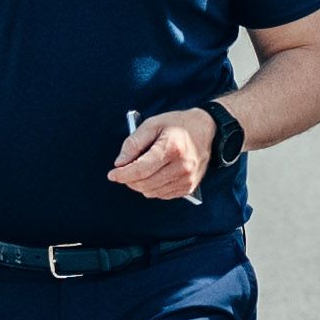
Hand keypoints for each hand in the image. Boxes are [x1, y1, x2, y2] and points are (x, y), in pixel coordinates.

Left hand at [104, 104, 220, 209]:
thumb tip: (119, 163)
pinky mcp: (189, 187)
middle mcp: (182, 167)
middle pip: (145, 183)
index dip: (123, 174)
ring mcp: (187, 179)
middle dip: (129, 179)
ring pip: (152, 192)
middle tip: (123, 170)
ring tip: (139, 171)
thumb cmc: (177, 125)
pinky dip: (152, 188)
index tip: (112, 174)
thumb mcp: (152, 124)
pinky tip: (152, 176)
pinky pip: (162, 195)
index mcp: (172, 148)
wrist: (207, 129)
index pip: (141, 169)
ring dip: (140, 184)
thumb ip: (134, 143)